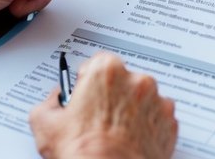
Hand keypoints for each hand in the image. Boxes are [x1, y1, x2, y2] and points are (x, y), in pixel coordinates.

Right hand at [29, 52, 177, 158]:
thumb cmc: (83, 153)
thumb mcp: (44, 122)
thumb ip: (50, 99)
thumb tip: (56, 99)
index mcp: (106, 70)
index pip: (95, 64)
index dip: (87, 83)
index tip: (84, 97)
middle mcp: (136, 80)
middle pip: (121, 80)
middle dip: (110, 96)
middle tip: (97, 119)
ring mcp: (157, 101)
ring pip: (141, 98)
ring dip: (131, 110)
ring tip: (115, 133)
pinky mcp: (170, 123)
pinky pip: (157, 118)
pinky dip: (148, 126)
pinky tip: (131, 140)